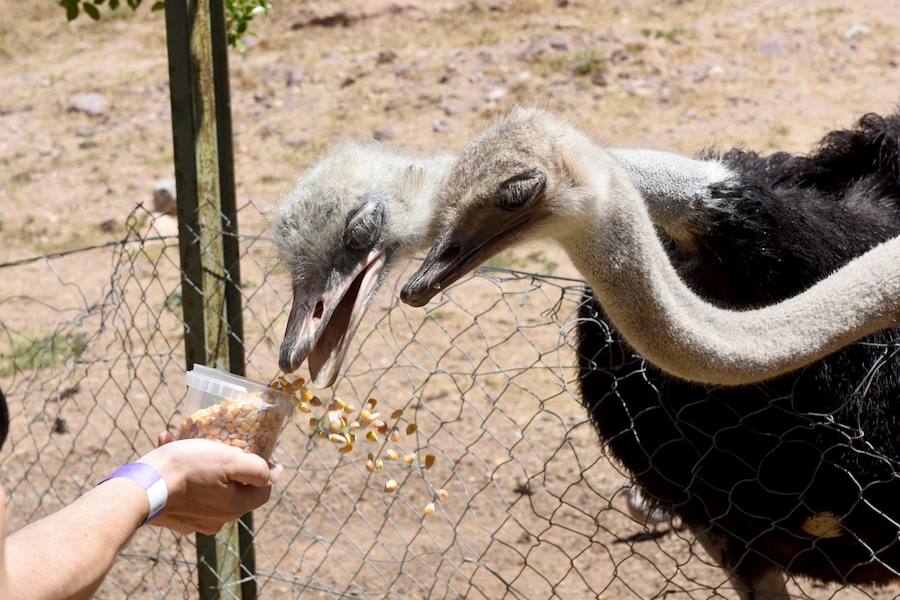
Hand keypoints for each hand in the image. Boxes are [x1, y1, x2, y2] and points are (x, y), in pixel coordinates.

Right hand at [138, 432, 281, 534]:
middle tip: (219, 443)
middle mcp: (217, 519)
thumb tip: (276, 474)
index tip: (257, 452)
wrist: (140, 488)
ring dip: (201, 462)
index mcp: (235, 507)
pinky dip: (181, 471)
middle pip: (235, 488)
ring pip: (207, 486)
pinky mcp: (174, 517)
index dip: (264, 469)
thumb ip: (257, 469)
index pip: (262, 490)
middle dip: (228, 463)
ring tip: (186, 439)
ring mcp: (194, 521)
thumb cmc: (186, 468)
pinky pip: (185, 490)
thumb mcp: (229, 459)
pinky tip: (168, 444)